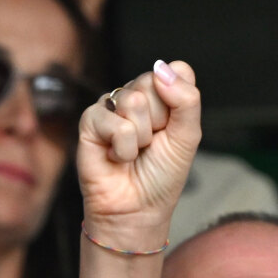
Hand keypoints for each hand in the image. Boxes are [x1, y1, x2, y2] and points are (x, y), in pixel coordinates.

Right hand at [77, 60, 200, 246]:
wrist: (137, 211)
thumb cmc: (161, 178)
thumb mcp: (187, 139)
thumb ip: (187, 101)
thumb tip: (164, 67)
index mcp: (161, 96)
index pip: (176, 71)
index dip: (179, 103)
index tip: (172, 130)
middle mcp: (136, 96)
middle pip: (153, 83)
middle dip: (159, 122)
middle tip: (151, 146)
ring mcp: (112, 106)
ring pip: (134, 102)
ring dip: (141, 138)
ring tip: (134, 154)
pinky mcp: (91, 120)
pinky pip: (115, 124)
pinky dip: (123, 149)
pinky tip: (117, 158)